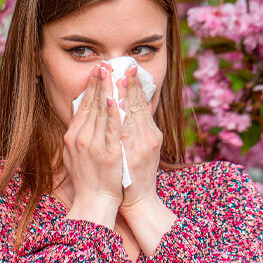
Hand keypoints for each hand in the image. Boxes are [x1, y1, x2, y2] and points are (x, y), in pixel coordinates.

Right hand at [62, 62, 123, 228]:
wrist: (95, 202)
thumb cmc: (88, 179)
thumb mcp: (73, 155)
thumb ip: (77, 135)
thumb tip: (80, 115)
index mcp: (72, 137)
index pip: (82, 106)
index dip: (90, 87)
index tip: (96, 72)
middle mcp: (81, 138)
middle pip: (91, 105)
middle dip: (98, 83)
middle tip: (103, 64)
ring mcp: (95, 145)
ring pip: (102, 112)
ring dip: (107, 90)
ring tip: (112, 73)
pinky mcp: (109, 153)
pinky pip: (111, 128)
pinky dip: (112, 112)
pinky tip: (114, 98)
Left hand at [116, 65, 162, 214]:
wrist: (135, 200)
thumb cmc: (136, 174)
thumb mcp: (146, 147)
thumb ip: (143, 125)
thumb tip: (139, 102)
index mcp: (150, 134)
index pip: (141, 104)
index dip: (136, 85)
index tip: (130, 67)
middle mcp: (145, 137)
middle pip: (135, 104)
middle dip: (128, 83)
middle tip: (122, 62)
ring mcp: (133, 146)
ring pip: (126, 113)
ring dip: (120, 91)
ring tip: (114, 72)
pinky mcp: (120, 154)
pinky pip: (117, 129)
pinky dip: (115, 113)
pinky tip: (112, 98)